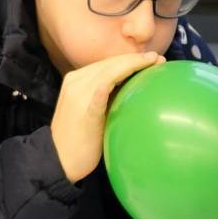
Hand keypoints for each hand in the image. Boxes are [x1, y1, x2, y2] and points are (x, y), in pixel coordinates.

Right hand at [51, 51, 163, 182]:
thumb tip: (135, 85)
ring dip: (131, 65)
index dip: (130, 58)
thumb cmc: (81, 137)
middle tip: (159, 58)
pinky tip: (121, 78)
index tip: (153, 58)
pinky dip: (106, 86)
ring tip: (152, 62)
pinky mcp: (83, 112)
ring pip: (107, 72)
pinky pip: (97, 95)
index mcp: (78, 80)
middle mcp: (76, 82)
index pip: (107, 64)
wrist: (58, 160)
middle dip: (135, 59)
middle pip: (110, 64)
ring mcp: (77, 96)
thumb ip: (109, 95)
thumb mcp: (94, 109)